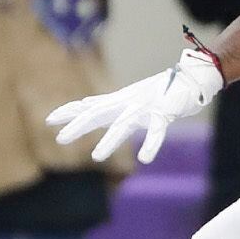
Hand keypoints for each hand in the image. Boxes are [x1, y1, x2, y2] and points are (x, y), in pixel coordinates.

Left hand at [46, 44, 222, 163]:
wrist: (190, 80)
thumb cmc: (158, 91)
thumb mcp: (128, 98)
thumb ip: (107, 104)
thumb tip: (85, 104)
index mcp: (119, 102)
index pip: (89, 107)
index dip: (69, 112)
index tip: (49, 121)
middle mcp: (128, 103)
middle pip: (99, 114)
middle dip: (79, 125)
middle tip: (60, 139)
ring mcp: (146, 108)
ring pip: (124, 125)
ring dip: (110, 140)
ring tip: (96, 157)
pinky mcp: (164, 114)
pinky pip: (157, 131)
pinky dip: (151, 144)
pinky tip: (145, 158)